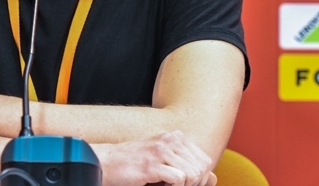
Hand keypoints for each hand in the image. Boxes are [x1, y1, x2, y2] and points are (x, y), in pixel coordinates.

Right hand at [95, 131, 215, 185]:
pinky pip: (179, 179)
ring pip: (193, 174)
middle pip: (202, 168)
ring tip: (166, 185)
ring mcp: (160, 151)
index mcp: (175, 137)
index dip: (199, 178)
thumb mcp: (165, 162)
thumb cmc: (134, 164)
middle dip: (193, 184)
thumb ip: (189, 167)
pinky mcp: (151, 165)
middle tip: (174, 185)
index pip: (204, 160)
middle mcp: (169, 140)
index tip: (182, 183)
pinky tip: (160, 185)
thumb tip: (214, 178)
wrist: (105, 163)